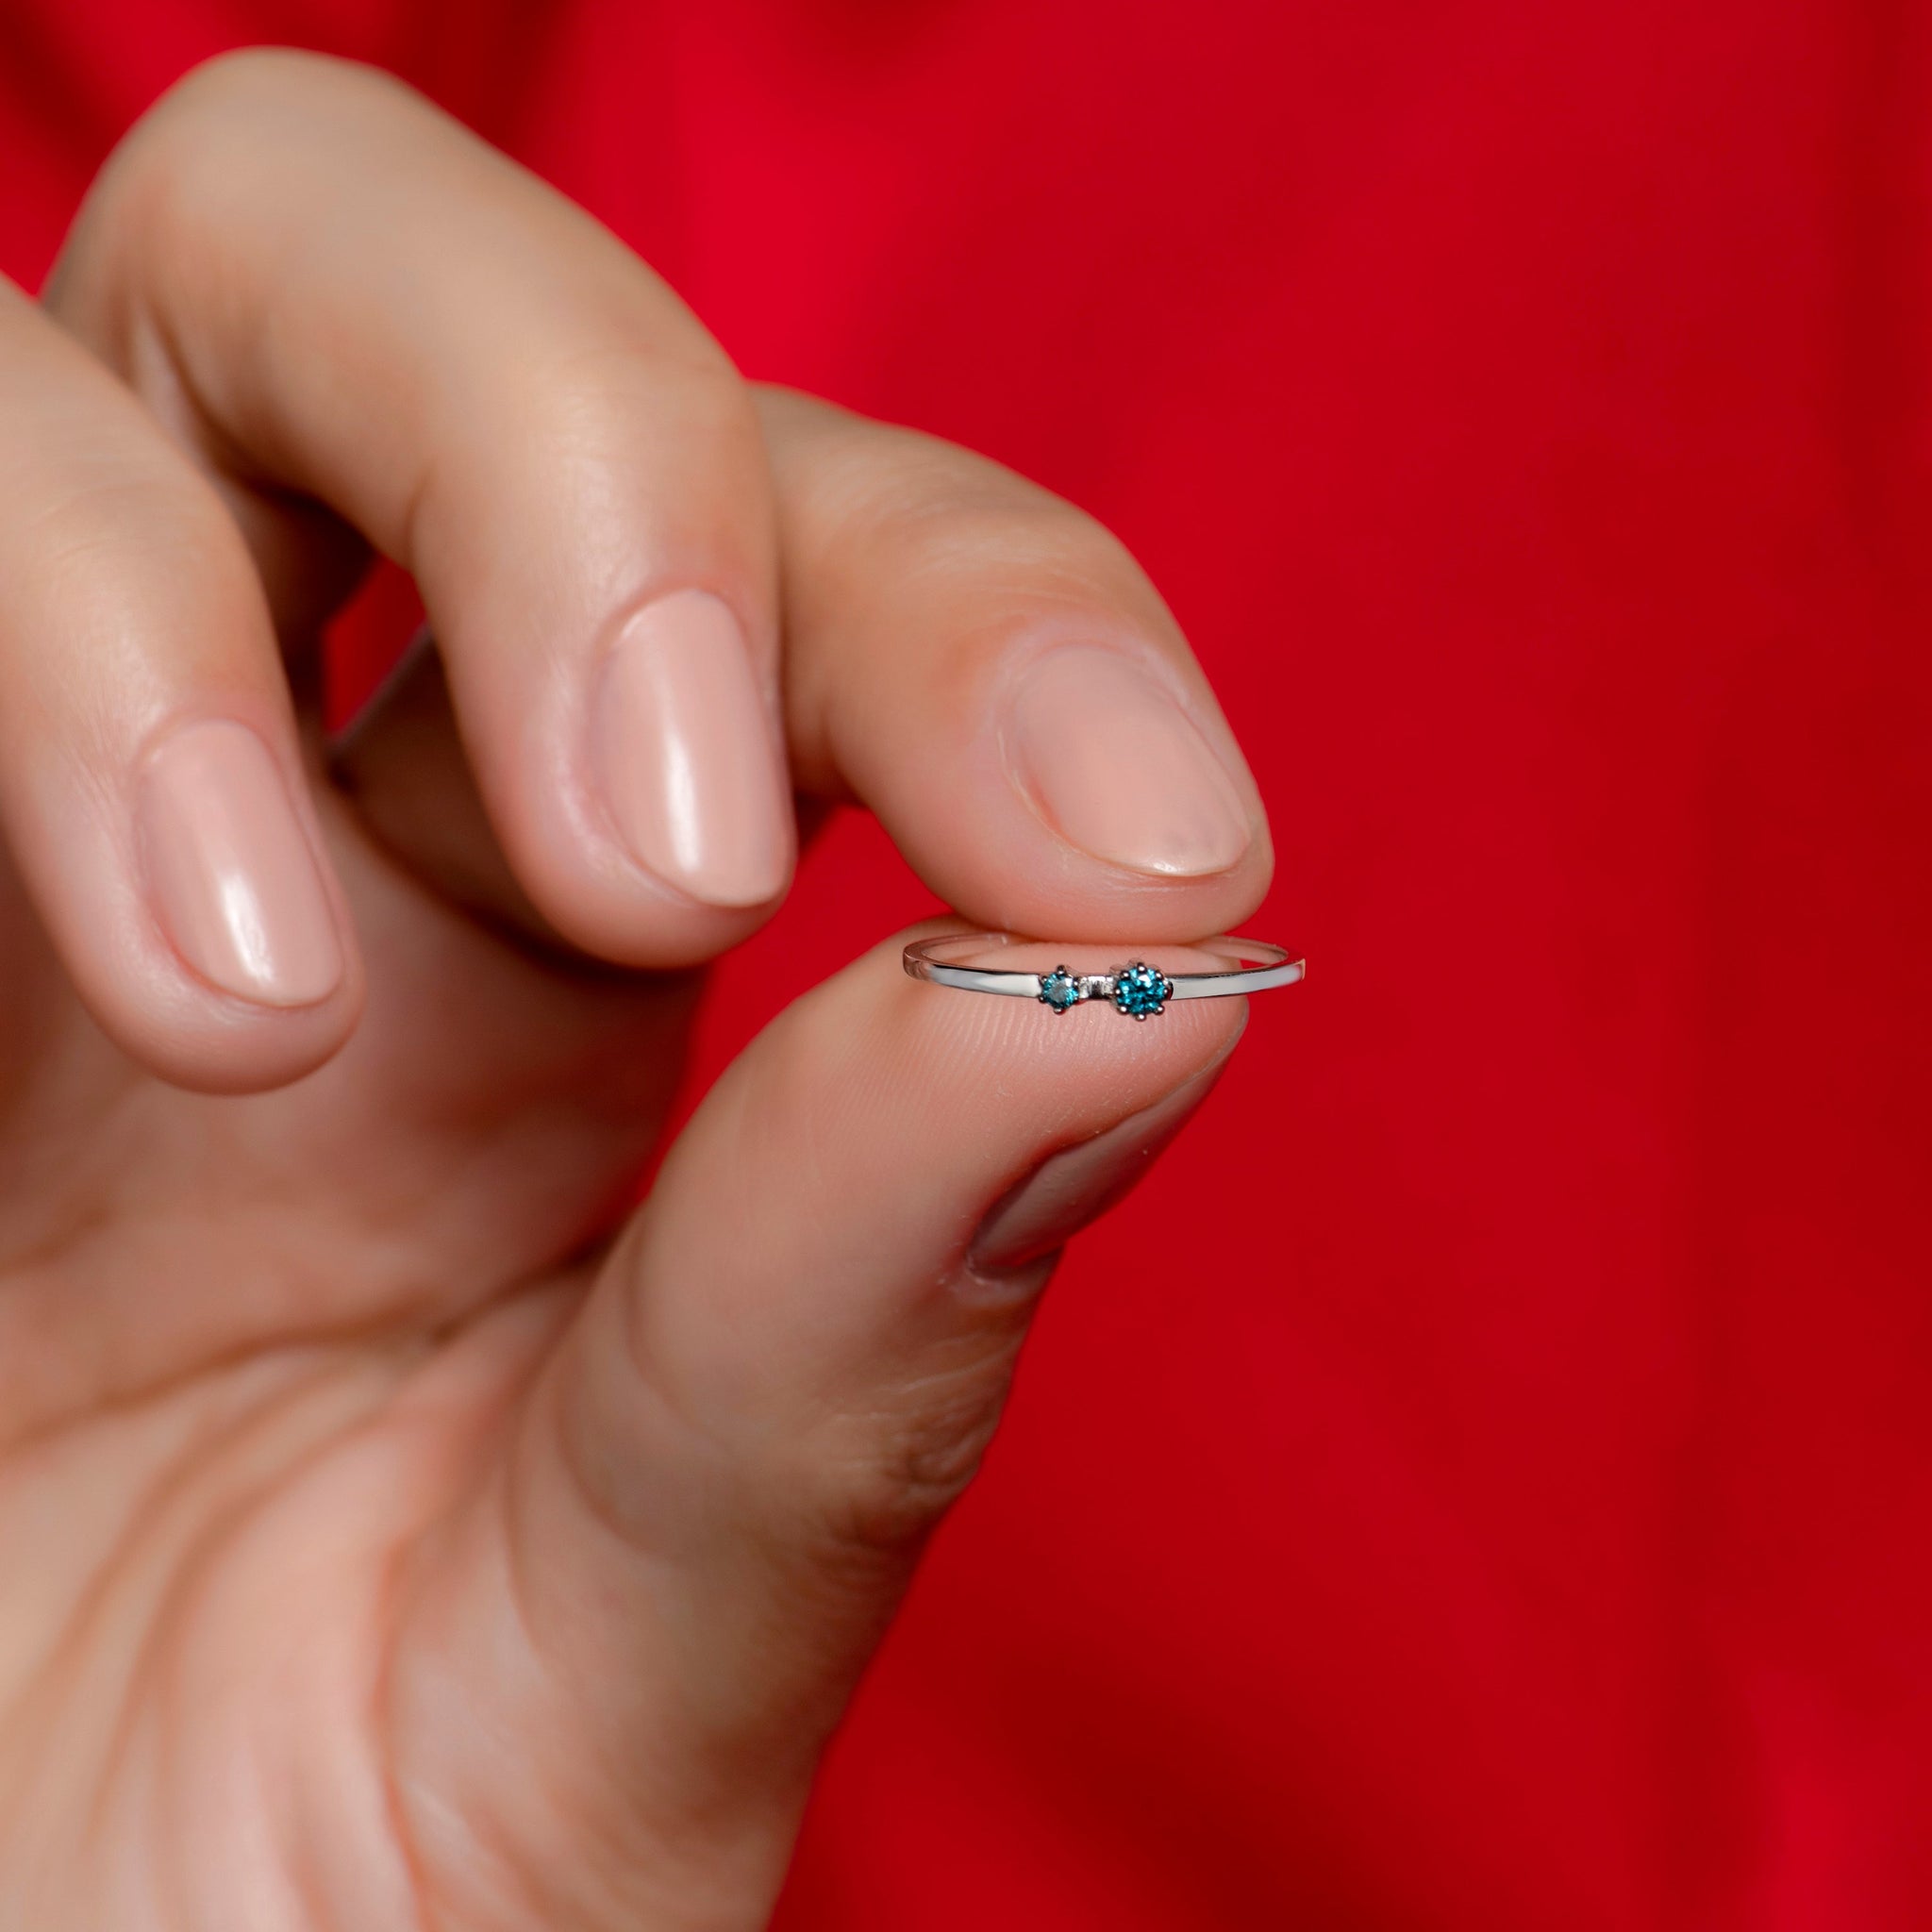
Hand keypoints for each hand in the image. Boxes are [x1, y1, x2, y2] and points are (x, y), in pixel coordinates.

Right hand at [0, 51, 1270, 1928]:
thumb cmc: (316, 1899)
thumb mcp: (625, 1671)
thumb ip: (852, 1342)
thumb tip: (1157, 981)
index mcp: (576, 990)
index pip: (839, 571)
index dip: (998, 622)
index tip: (1136, 850)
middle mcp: (318, 849)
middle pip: (449, 303)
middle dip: (596, 457)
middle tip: (670, 867)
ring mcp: (33, 844)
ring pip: (115, 361)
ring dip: (166, 585)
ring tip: (252, 1009)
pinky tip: (129, 976)